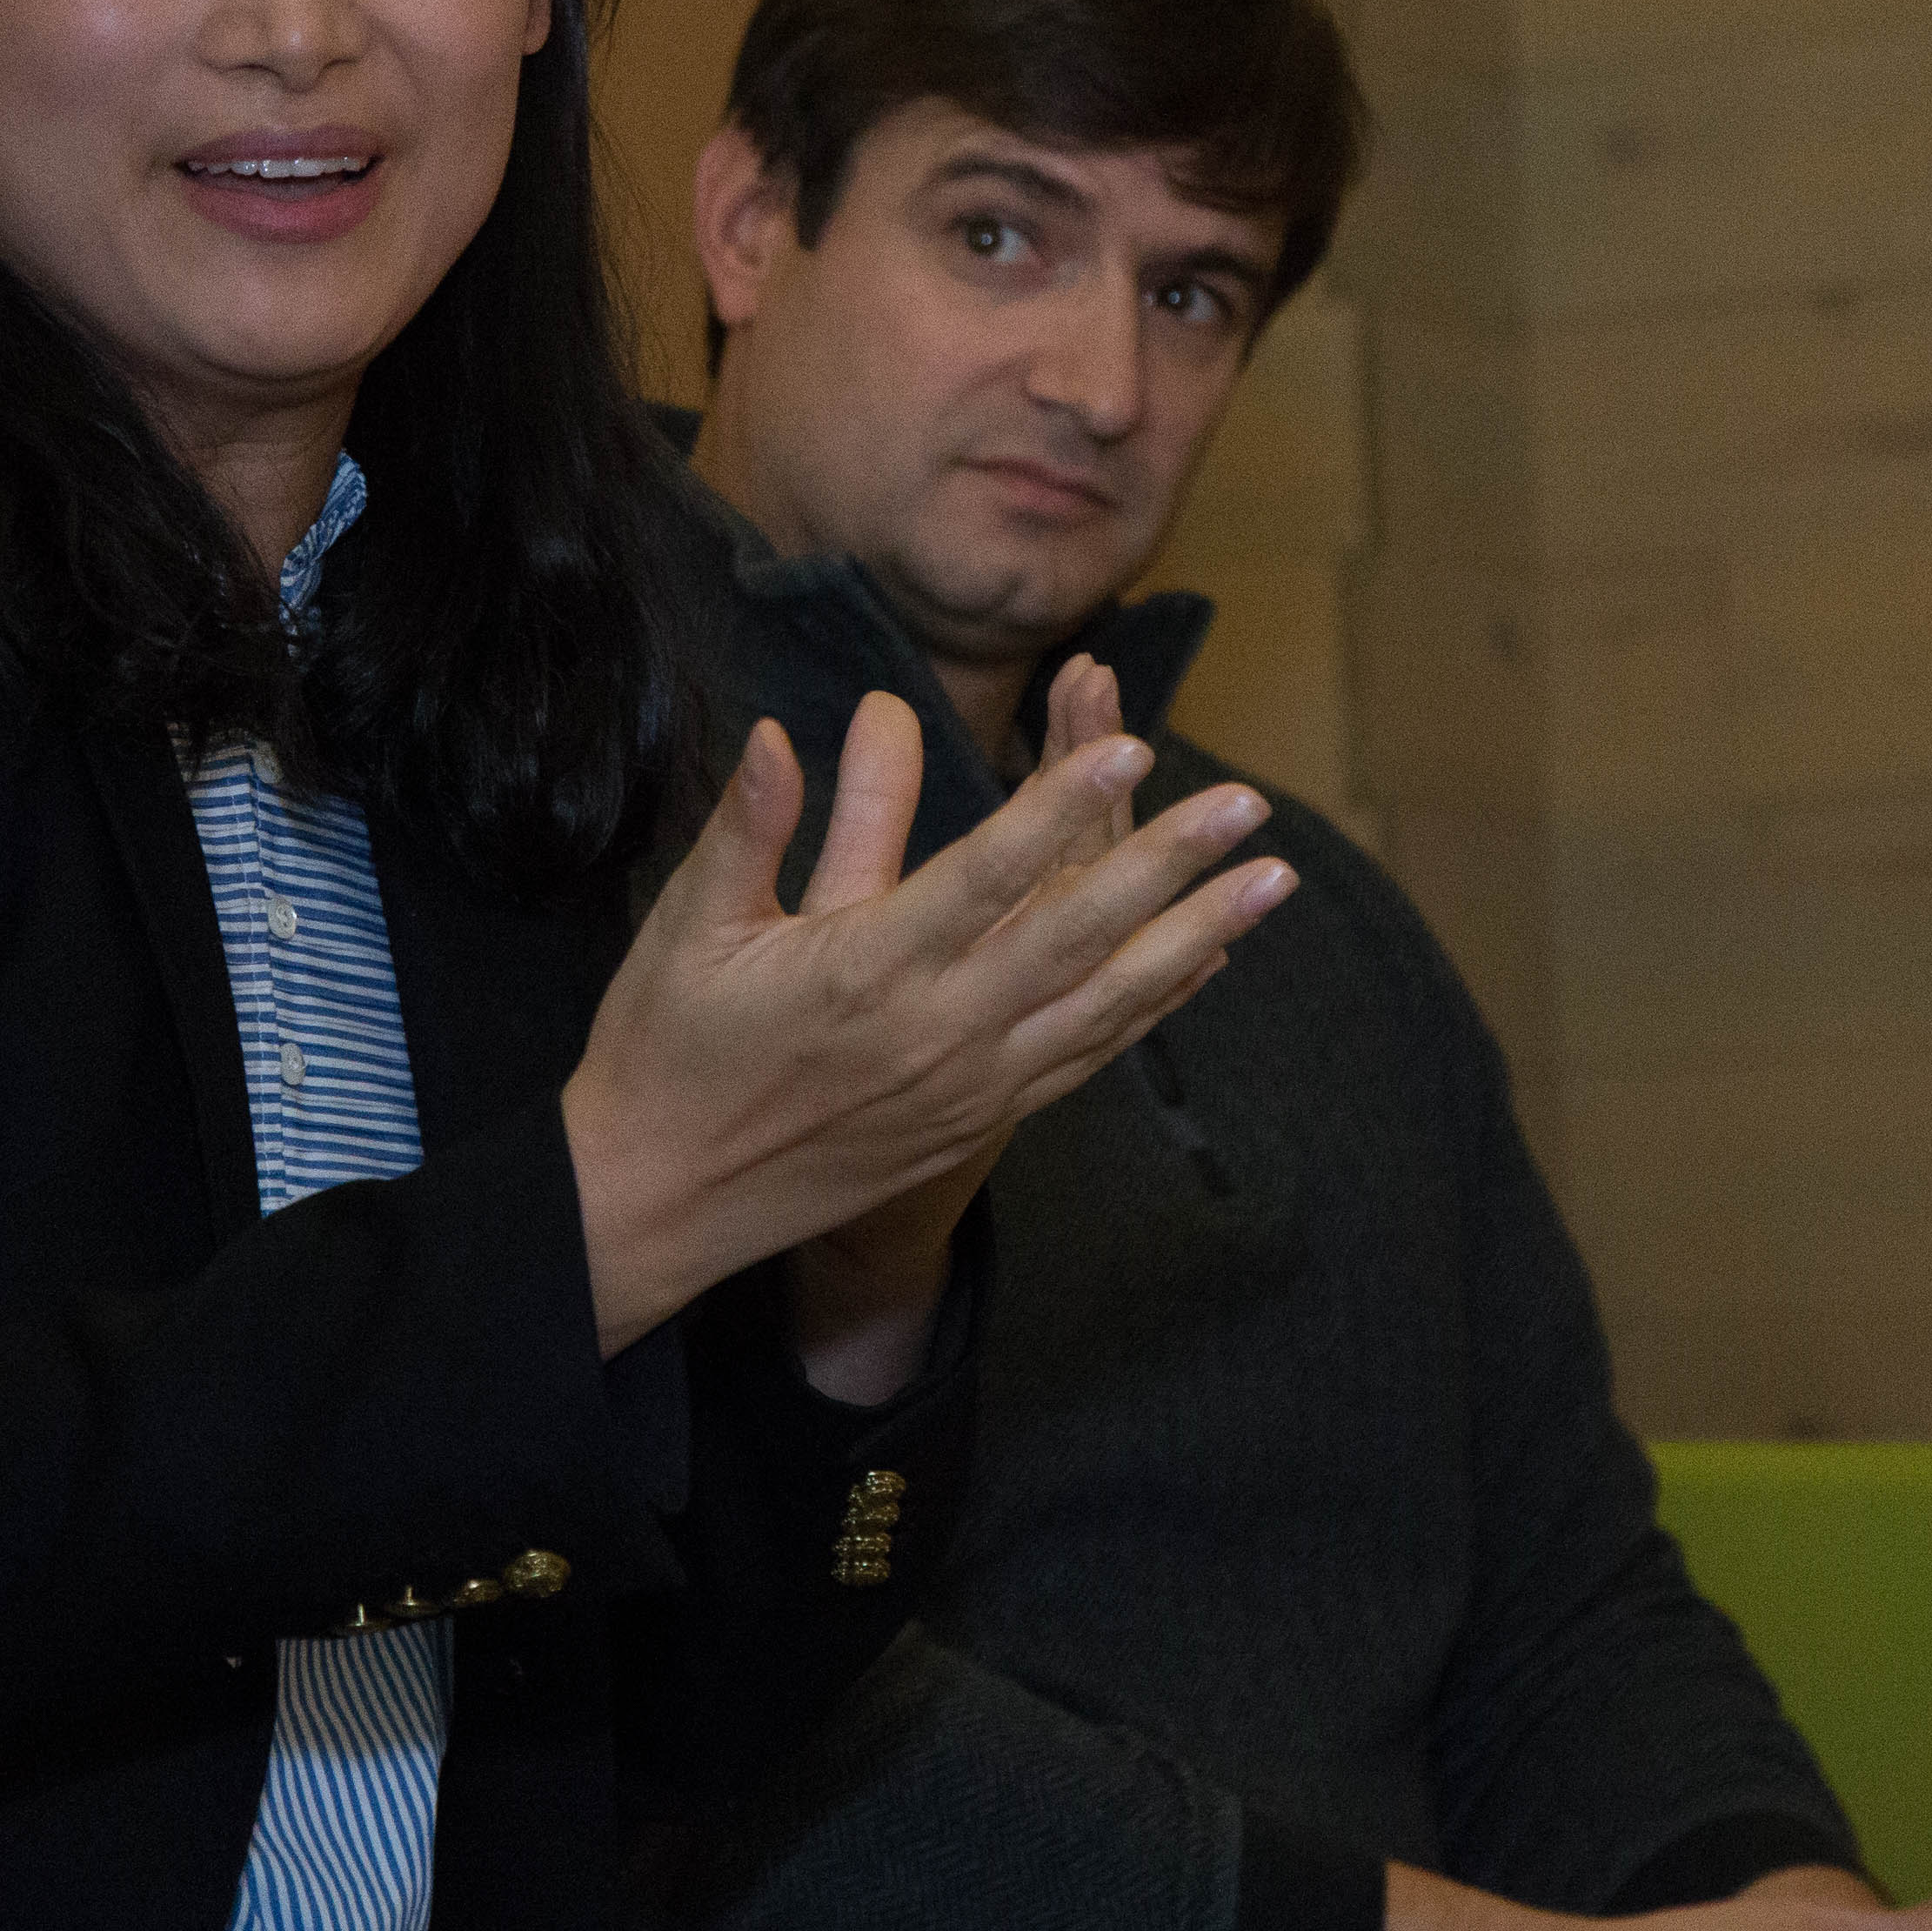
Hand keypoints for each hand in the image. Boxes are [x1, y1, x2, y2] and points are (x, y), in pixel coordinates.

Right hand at [565, 664, 1286, 1372]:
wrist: (659, 1200)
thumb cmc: (666, 1049)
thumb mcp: (690, 926)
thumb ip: (755, 826)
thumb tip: (781, 730)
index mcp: (862, 970)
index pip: (985, 875)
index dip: (1062, 808)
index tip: (1133, 749)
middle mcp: (932, 1032)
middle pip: (1075, 936)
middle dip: (1169, 866)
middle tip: (1248, 810)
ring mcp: (965, 1085)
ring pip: (1105, 1003)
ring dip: (1195, 937)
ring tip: (1271, 883)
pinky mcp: (975, 1120)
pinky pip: (1085, 1056)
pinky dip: (1151, 1007)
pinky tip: (1203, 963)